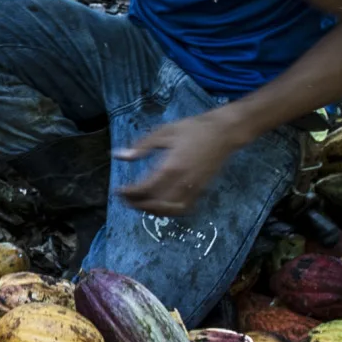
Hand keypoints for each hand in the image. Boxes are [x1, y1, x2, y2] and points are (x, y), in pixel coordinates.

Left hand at [115, 109, 257, 216]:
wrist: (224, 132)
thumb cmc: (192, 129)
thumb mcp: (164, 132)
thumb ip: (141, 146)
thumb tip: (118, 156)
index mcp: (171, 167)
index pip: (145, 189)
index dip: (129, 194)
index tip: (118, 191)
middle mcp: (182, 182)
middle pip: (155, 204)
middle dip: (137, 204)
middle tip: (125, 199)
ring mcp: (193, 189)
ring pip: (169, 210)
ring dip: (152, 210)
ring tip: (140, 204)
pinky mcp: (201, 191)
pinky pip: (184, 209)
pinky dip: (169, 212)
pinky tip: (160, 206)